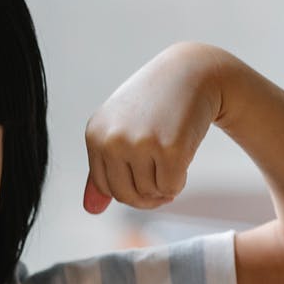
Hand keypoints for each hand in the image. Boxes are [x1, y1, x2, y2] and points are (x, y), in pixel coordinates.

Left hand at [82, 42, 225, 213]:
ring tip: (171, 160)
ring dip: (164, 185)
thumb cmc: (154, 105)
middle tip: (162, 181)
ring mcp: (140, 144)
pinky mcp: (169, 149)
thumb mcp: (120, 131)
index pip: (105, 186)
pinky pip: (170, 187)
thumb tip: (91, 210)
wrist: (192, 73)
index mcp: (95, 135)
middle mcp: (112, 139)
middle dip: (146, 196)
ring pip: (149, 192)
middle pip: (125, 195)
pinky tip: (182, 158)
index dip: (128, 190)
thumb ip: (103, 171)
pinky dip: (179, 181)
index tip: (145, 180)